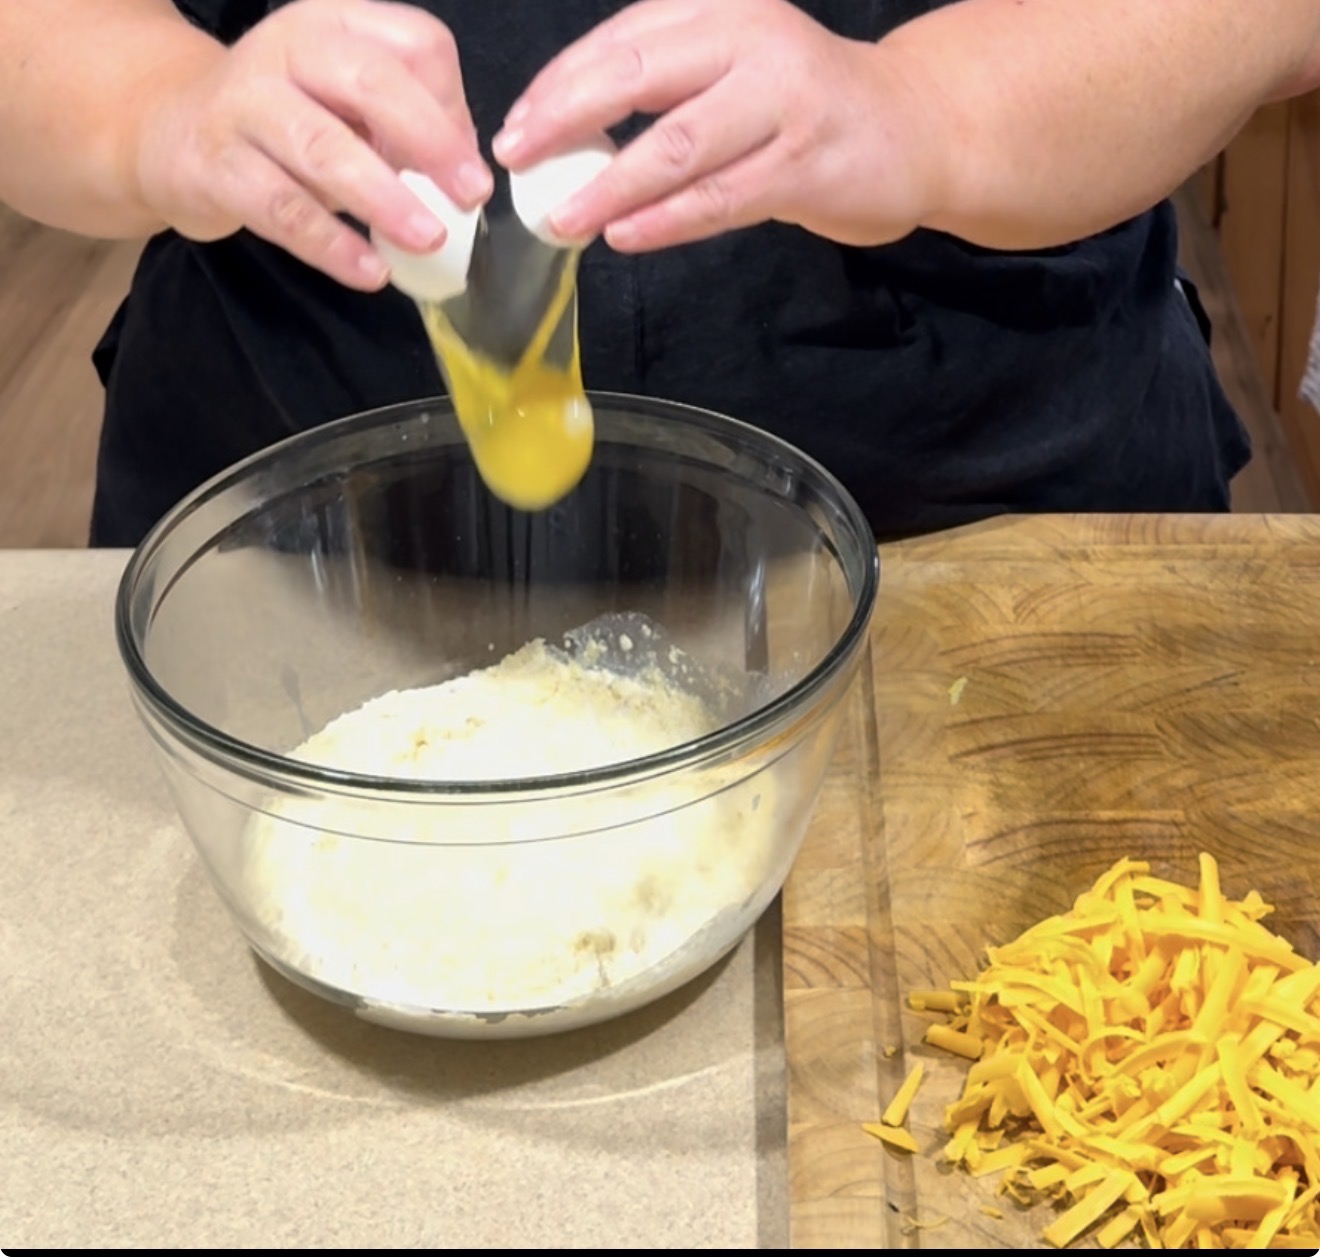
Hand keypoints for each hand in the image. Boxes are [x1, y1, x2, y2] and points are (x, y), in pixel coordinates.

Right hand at [132, 0, 491, 288]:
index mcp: (335, 22)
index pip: (414, 43)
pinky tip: (371, 272)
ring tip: (429, 239)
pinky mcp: (216, 165)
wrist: (169, 130)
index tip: (469, 169)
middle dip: (430, 140)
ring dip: (384, 197)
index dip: (452, 105)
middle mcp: (288, 48)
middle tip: (471, 195)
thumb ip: (405, 122)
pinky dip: (332, 245)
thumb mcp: (346, 100)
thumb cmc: (284, 119)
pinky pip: (283, 209)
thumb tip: (463, 167)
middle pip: (371, 81)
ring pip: (323, 147)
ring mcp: (245, 104)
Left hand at [492, 0, 944, 251]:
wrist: (914, 126)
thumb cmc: (802, 103)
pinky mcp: (805, 164)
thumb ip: (662, 86)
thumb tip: (565, 134)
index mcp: (718, 8)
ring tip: (561, 217)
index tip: (515, 130)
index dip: (558, 87)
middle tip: (515, 161)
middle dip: (565, 122)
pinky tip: (624, 235)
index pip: (619, 42)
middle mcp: (750, 39)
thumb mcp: (730, 66)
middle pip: (637, 78)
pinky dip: (665, 219)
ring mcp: (783, 101)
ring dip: (609, 185)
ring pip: (676, 145)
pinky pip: (719, 198)